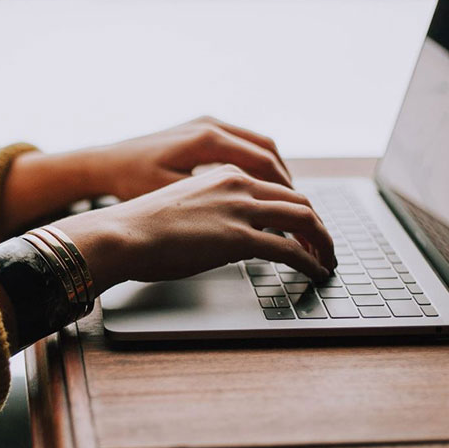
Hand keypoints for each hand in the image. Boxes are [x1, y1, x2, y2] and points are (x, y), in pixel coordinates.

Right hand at [52, 164, 335, 295]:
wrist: (120, 234)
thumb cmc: (139, 227)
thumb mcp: (182, 208)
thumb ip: (211, 214)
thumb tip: (224, 239)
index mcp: (223, 174)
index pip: (275, 187)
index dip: (297, 209)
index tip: (304, 228)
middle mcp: (237, 184)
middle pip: (298, 200)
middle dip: (318, 225)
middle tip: (324, 246)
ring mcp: (240, 209)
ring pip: (304, 219)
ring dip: (322, 242)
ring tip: (327, 261)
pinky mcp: (239, 237)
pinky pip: (291, 249)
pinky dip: (311, 261)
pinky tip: (315, 272)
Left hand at [87, 116, 291, 200]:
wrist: (105, 163)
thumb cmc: (131, 183)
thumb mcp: (173, 197)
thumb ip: (214, 204)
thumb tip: (254, 220)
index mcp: (207, 139)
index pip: (263, 163)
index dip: (285, 191)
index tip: (296, 214)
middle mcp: (211, 125)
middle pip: (267, 151)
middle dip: (286, 182)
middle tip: (299, 210)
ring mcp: (206, 123)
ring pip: (258, 145)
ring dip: (274, 172)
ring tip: (284, 201)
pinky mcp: (201, 129)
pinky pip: (242, 144)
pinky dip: (257, 164)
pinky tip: (258, 187)